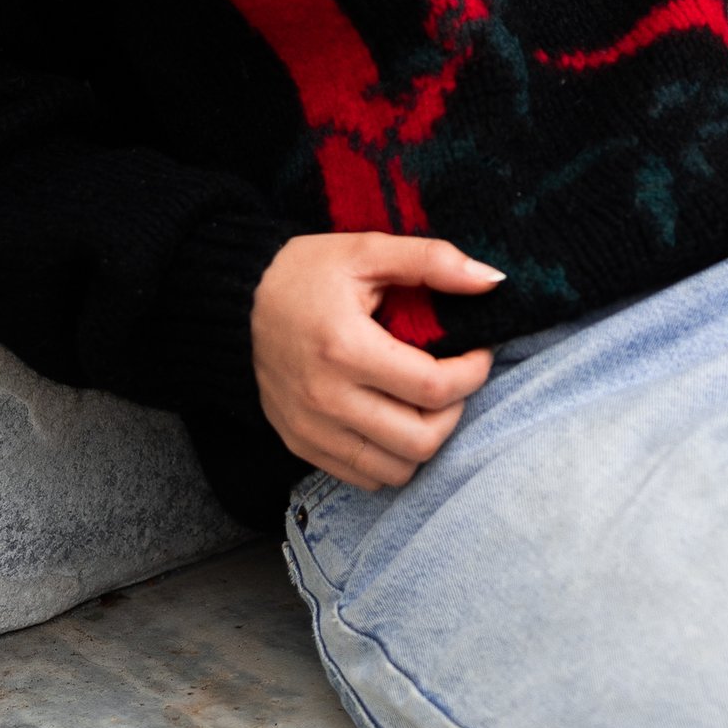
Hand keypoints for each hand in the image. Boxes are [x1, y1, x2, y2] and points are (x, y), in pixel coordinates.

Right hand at [251, 232, 503, 488]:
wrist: (234, 301)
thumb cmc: (306, 273)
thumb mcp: (367, 250)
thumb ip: (433, 261)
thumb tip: (492, 280)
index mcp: (344, 348)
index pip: (433, 386)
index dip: (473, 373)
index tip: (478, 352)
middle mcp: (325, 398)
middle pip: (420, 440)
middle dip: (454, 411)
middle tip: (452, 379)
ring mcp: (310, 429)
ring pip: (396, 470)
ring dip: (424, 439)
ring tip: (424, 402)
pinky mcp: (300, 444)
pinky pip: (364, 477)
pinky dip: (391, 458)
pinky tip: (393, 419)